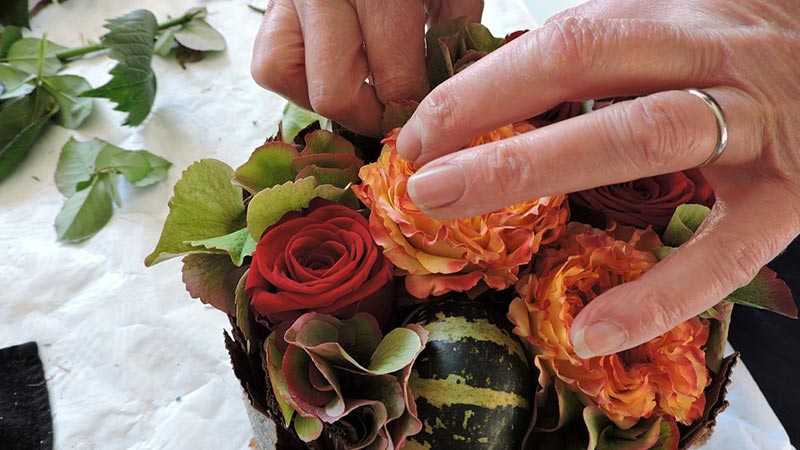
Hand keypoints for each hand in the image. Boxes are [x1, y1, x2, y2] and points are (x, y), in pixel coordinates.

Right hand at [251, 0, 483, 136]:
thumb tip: (448, 87)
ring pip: (284, 76)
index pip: (394, 79)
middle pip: (333, 94)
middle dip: (369, 116)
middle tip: (396, 113)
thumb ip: (457, 26)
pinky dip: (298, 77)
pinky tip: (335, 68)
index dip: (413, 111)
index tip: (427, 117)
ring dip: (326, 96)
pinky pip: (269, 60)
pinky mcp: (271, 3)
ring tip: (363, 89)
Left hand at [396, 1, 799, 356]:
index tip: (420, 134)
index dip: (483, 86)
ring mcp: (758, 123)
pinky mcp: (794, 196)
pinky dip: (660, 295)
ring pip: (644, 135)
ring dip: (537, 170)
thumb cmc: (749, 54)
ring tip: (454, 209)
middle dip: (486, 119)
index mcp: (672, 18)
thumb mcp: (680, 34)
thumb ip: (608, 64)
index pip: (563, 41)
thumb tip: (504, 103)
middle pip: (586, 68)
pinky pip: (727, 251)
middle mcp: (711, 55)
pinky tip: (592, 332)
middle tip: (416, 176)